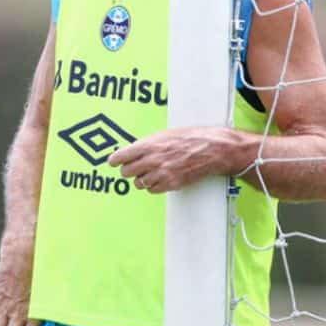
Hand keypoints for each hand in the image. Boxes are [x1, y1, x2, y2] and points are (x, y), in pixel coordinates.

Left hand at [108, 126, 235, 193]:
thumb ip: (148, 144)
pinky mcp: (171, 184)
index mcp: (150, 145)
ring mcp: (162, 173)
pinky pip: (153, 190)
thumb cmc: (191, 138)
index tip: (113, 162)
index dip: (115, 160)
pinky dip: (154, 186)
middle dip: (129, 170)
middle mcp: (153, 160)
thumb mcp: (165, 134)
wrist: (212, 149)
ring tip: (151, 172)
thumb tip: (134, 151)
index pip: (122, 156)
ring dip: (142, 179)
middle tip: (132, 168)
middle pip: (127, 172)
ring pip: (139, 183)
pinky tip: (160, 179)